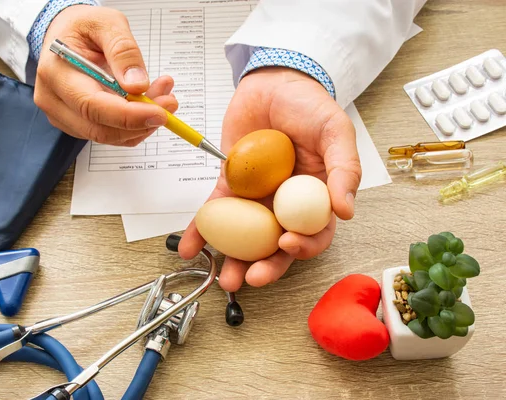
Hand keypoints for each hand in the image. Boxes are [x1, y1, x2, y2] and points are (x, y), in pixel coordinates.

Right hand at [33, 5, 177, 145]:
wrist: (66, 34)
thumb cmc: (82, 27)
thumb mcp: (107, 23)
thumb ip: (123, 52)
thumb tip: (137, 85)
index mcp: (57, 72)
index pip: (92, 106)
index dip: (129, 116)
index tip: (159, 112)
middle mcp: (54, 100)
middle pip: (101, 129)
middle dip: (141, 121)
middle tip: (168, 102)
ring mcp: (64, 116)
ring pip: (109, 136)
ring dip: (141, 123)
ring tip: (160, 93)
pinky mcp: (77, 123)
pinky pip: (110, 134)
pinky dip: (134, 124)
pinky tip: (147, 102)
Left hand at [178, 67, 361, 291]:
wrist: (272, 83)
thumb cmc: (309, 106)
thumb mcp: (335, 133)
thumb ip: (344, 169)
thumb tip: (345, 212)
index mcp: (315, 197)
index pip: (314, 234)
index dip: (303, 247)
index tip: (286, 245)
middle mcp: (285, 204)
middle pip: (276, 246)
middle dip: (265, 267)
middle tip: (250, 277)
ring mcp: (256, 198)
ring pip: (245, 238)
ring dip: (233, 260)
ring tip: (223, 277)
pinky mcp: (230, 187)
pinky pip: (216, 213)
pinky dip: (202, 231)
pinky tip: (190, 248)